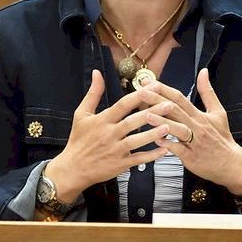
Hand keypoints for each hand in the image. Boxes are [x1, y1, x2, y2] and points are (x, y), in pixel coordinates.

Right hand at [45, 70, 171, 202]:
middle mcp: (109, 134)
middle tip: (169, 105)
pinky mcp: (120, 165)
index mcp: (102, 120)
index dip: (138, 96)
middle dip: (152, 113)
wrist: (72, 169)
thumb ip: (93, 93)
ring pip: (137, 141)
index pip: (122, 105)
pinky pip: (138, 159)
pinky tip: (165, 149)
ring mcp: (115, 151)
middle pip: (133, 122)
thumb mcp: (81, 114)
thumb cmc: (78, 140)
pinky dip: (152, 156)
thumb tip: (97, 72)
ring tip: (169, 126)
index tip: (153, 87)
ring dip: (153, 134)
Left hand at [140, 68, 241, 195]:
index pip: (180, 97)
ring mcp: (194, 142)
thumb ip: (208, 92)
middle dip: (157, 100)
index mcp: (200, 115)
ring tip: (146, 115)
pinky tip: (156, 139)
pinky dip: (168, 144)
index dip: (164, 89)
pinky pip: (179, 150)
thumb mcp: (218, 112)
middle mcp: (196, 126)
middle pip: (175, 110)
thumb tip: (203, 72)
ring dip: (162, 122)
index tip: (149, 82)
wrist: (232, 164)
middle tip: (141, 92)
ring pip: (178, 129)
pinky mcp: (192, 157)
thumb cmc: (221, 138)